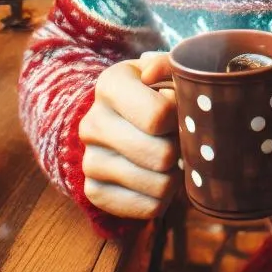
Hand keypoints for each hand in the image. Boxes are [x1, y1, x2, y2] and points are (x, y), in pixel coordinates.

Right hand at [79, 50, 178, 220]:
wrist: (125, 122)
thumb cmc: (156, 93)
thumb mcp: (165, 71)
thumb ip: (168, 64)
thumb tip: (151, 74)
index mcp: (109, 85)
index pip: (160, 117)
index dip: (182, 118)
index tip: (182, 111)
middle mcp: (91, 123)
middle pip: (162, 156)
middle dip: (182, 150)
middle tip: (182, 140)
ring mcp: (89, 160)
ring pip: (159, 185)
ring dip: (176, 175)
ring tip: (172, 158)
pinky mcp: (94, 192)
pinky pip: (150, 208)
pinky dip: (164, 197)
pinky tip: (159, 177)